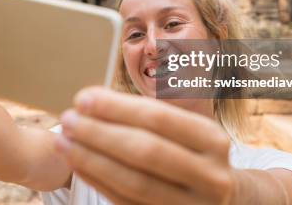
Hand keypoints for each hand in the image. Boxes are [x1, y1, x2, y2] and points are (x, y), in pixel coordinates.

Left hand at [55, 87, 234, 204]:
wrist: (228, 202)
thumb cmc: (194, 154)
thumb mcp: (190, 130)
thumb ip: (149, 116)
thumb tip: (92, 102)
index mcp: (213, 141)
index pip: (159, 119)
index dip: (117, 108)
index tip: (83, 97)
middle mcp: (210, 176)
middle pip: (145, 151)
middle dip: (100, 133)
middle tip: (67, 118)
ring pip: (133, 182)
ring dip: (92, 159)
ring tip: (63, 140)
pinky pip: (126, 202)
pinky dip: (98, 181)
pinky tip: (77, 164)